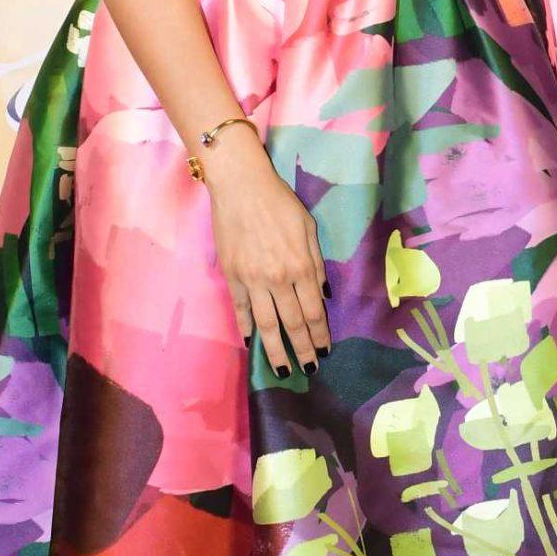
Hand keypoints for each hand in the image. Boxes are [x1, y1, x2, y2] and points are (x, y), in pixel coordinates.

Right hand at [203, 127, 330, 374]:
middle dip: (303, 349)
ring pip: (266, 324)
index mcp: (301, 265)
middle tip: (309, 368)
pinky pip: (240, 310)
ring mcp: (252, 280)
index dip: (320, 333)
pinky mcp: (231, 276)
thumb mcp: (308, 227)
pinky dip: (247, 329)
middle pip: (292, 323)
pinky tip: (253, 344)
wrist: (240, 186)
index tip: (325, 350)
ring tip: (284, 369)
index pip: (313, 310)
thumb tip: (322, 294)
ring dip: (277, 350)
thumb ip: (316, 262)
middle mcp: (278, 278)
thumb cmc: (279, 202)